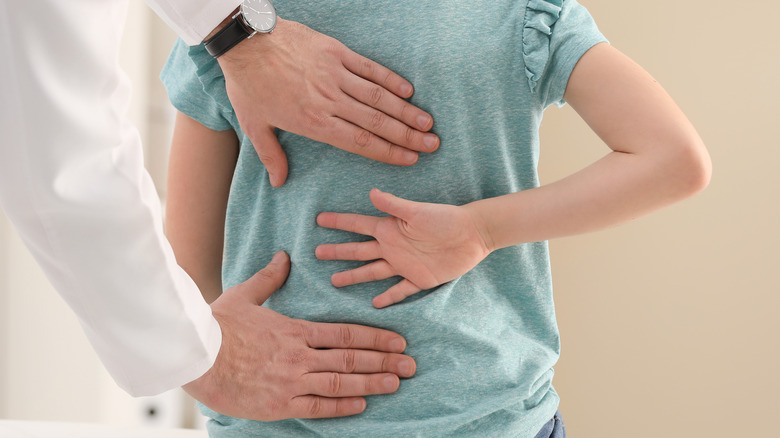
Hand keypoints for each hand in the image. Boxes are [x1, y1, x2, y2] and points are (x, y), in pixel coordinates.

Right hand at [182, 251, 416, 419]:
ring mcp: (292, 382)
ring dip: (373, 383)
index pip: (346, 334)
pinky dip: (343, 407)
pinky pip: (318, 407)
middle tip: (411, 365)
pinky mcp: (279, 405)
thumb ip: (269, 278)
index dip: (377, 338)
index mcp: (296, 330)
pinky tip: (363, 404)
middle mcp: (300, 356)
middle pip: (352, 359)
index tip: (399, 340)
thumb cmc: (217, 327)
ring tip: (396, 382)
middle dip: (385, 361)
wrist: (194, 357)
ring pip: (341, 383)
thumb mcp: (244, 296)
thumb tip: (283, 257)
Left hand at [218, 19, 439, 186]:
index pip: (360, 142)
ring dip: (406, 111)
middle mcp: (330, 100)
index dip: (388, 152)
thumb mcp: (254, 125)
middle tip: (431, 145)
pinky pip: (369, 68)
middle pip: (377, 122)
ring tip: (428, 123)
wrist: (246, 41)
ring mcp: (335, 74)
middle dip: (407, 136)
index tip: (409, 159)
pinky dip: (390, 79)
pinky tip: (408, 91)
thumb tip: (279, 182)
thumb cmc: (248, 84)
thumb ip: (271, 155)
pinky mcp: (336, 52)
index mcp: (313, 122)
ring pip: (378, 97)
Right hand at [316, 189, 491, 307]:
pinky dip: (388, 297)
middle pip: (359, 251)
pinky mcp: (419, 279)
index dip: (339, 222)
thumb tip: (371, 192)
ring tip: (335, 280)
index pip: (358, 225)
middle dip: (338, 251)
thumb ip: (394, 205)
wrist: (472, 234)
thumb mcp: (417, 211)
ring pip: (372, 272)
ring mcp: (404, 264)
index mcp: (389, 228)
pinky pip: (400, 290)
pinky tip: (374, 303)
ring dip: (354, 276)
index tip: (319, 219)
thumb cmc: (446, 218)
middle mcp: (392, 247)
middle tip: (317, 253)